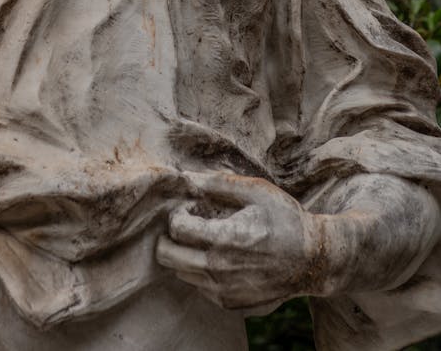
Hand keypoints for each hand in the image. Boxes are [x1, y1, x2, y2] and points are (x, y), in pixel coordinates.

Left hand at [156, 171, 322, 312]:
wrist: (313, 260)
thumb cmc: (285, 219)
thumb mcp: (256, 191)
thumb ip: (218, 183)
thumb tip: (185, 177)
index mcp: (225, 240)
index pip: (177, 228)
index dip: (178, 213)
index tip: (191, 207)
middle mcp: (220, 271)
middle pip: (167, 256)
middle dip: (170, 236)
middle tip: (188, 224)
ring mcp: (224, 292)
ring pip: (181, 272)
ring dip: (184, 254)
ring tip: (206, 239)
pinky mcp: (230, 304)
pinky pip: (199, 287)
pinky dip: (200, 271)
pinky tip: (220, 256)